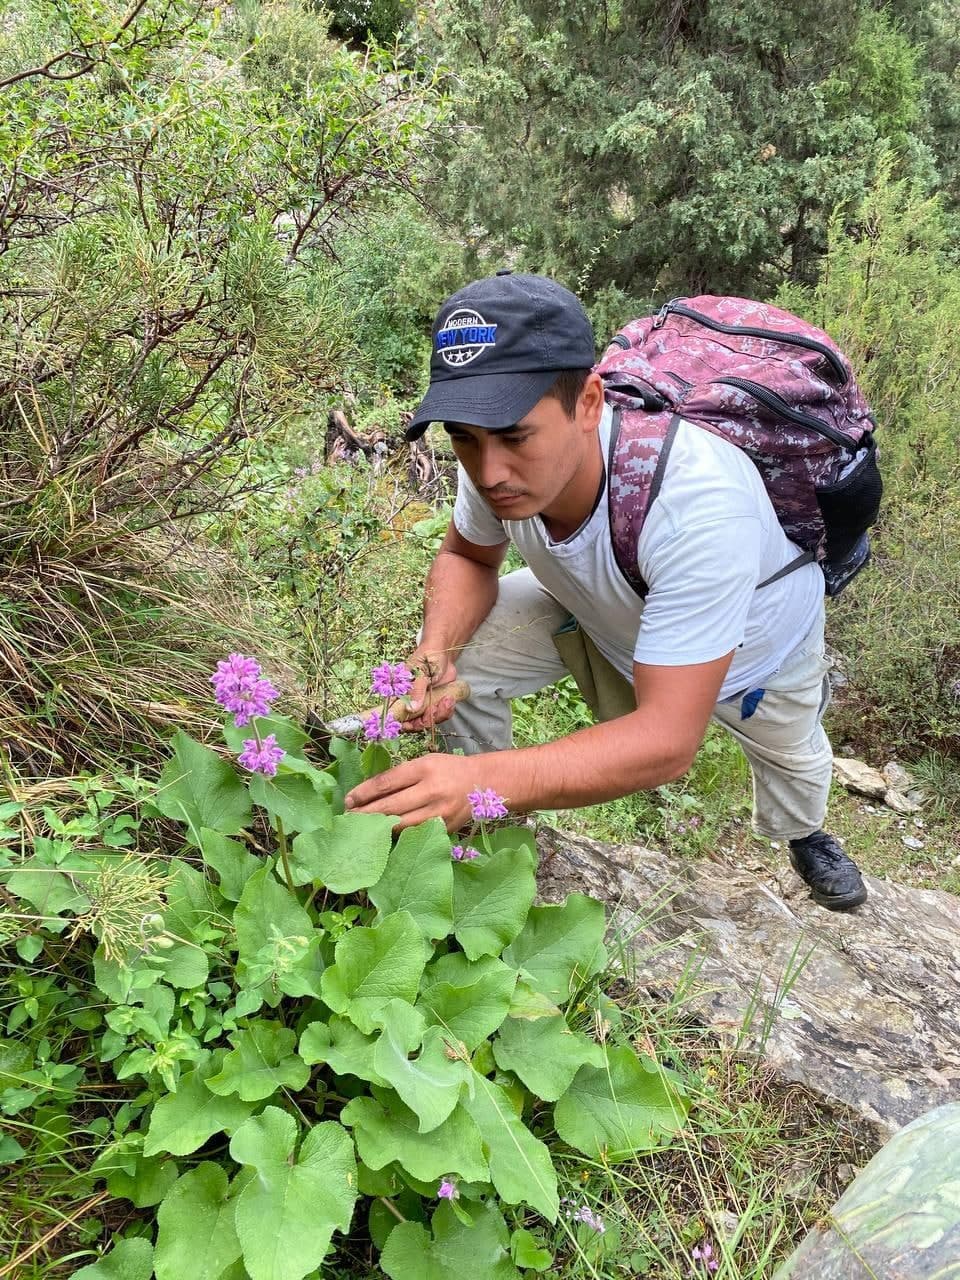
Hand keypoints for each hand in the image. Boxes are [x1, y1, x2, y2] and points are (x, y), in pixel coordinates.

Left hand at [345, 752, 481, 831]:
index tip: (348, 800)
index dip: (364, 792)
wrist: (482, 783)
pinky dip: (398, 835)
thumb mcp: (425, 762)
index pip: (387, 782)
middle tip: (348, 817)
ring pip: (402, 825)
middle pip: (391, 806)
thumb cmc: (447, 770)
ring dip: (379, 828)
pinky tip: (384, 836)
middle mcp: (432, 791)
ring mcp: (440, 813)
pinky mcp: (445, 829)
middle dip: (366, 813)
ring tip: (361, 828)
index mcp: (424, 768)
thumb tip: (368, 793)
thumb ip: (400, 775)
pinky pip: (416, 834)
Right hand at [400, 646, 458, 731]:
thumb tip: (411, 708)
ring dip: (439, 714)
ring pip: (428, 721)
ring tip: (448, 699)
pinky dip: (446, 710)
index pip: (395, 715)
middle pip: (414, 723)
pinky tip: (450, 699)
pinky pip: (440, 715)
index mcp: (399, 694)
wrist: (443, 653)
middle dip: (427, 719)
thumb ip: (416, 690)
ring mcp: (423, 705)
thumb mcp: (421, 672)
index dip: (402, 724)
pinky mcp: (435, 704)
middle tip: (436, 708)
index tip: (413, 723)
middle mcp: (409, 702)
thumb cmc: (428, 657)